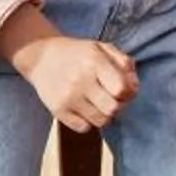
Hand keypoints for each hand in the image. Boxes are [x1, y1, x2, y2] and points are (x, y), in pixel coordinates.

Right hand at [0, 15, 138, 131]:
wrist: (41, 57)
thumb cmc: (77, 53)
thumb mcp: (101, 48)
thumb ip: (123, 63)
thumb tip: (134, 86)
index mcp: (93, 61)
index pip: (121, 89)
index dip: (128, 92)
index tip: (122, 89)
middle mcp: (80, 80)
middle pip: (113, 108)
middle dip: (118, 106)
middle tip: (111, 99)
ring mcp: (68, 97)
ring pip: (100, 121)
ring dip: (104, 115)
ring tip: (98, 103)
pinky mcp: (58, 111)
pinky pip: (84, 128)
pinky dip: (88, 122)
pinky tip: (84, 109)